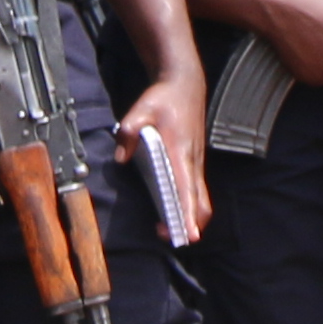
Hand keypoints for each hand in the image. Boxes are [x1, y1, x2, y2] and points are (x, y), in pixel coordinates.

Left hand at [119, 70, 214, 243]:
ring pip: (201, 199)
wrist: (185, 85)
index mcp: (181, 151)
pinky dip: (190, 207)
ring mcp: (196, 163)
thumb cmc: (163, 99)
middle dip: (190, 223)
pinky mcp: (194, 163)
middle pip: (200, 201)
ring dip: (191, 218)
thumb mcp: (141, 109)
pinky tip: (174, 214)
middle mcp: (192, 161)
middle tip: (172, 238)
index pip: (186, 188)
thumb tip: (121, 159)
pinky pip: (197, 191)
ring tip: (171, 232)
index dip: (186, 212)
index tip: (186, 233)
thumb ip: (129, 132)